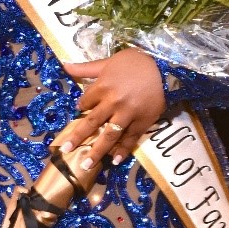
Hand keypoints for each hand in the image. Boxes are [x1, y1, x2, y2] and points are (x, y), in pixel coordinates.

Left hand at [62, 48, 166, 164]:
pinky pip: (130, 138)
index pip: (85, 102)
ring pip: (109, 135)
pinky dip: (123, 150)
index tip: (80, 111)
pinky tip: (115, 161)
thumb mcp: (108, 62)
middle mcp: (113, 103)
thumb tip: (64, 65)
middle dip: (77, 137)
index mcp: (103, 87)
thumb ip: (86, 68)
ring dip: (97, 151)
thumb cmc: (135, 62)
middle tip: (65, 150)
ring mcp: (128, 114)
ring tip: (86, 165)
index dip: (81, 107)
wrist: (165, 67)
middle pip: (92, 123)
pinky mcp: (142, 122)